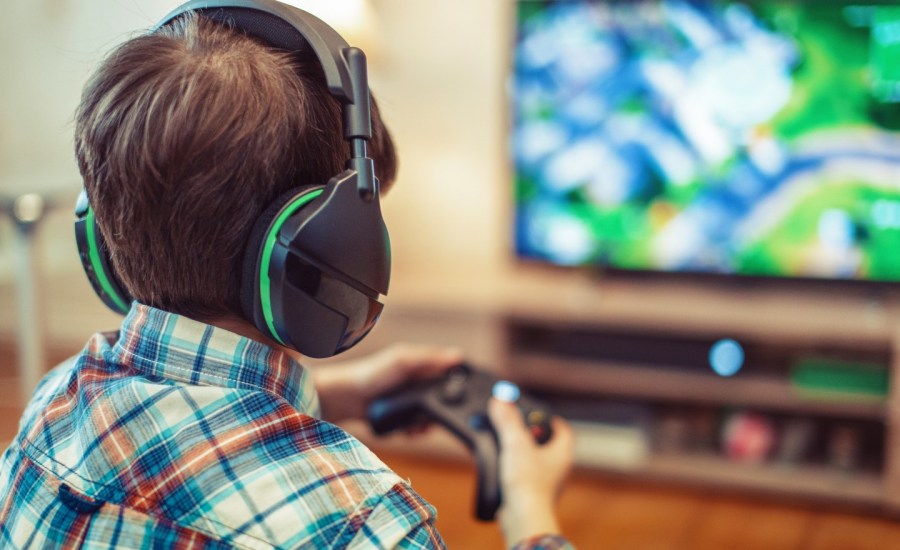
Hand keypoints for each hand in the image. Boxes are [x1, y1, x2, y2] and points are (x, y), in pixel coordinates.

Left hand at [310, 343, 463, 422]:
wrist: (348, 398)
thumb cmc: (373, 372)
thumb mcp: (402, 360)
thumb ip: (428, 358)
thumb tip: (457, 356)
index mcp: (425, 364)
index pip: (453, 374)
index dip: (461, 385)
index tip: (462, 396)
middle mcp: (422, 382)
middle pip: (447, 399)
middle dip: (443, 410)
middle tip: (434, 416)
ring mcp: (414, 401)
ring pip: (434, 416)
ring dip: (428, 424)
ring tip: (417, 427)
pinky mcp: (406, 417)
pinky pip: (420, 428)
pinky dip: (417, 431)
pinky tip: (409, 432)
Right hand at [487, 397, 573, 546]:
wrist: (523, 518)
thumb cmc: (528, 483)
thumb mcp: (515, 443)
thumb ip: (507, 420)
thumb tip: (500, 400)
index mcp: (561, 453)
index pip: (563, 429)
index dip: (551, 418)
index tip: (536, 412)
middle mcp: (557, 468)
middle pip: (546, 443)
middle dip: (529, 433)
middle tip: (514, 424)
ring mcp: (545, 481)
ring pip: (534, 459)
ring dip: (519, 450)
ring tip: (503, 442)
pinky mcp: (531, 493)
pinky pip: (523, 474)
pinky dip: (512, 467)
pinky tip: (498, 464)